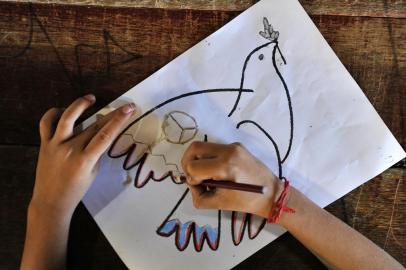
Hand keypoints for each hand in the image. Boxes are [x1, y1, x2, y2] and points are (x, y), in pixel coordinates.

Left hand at [30, 94, 135, 218]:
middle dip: (110, 114)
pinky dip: (53, 113)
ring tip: (91, 98)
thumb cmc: (76, 190)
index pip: (105, 135)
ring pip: (66, 118)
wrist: (51, 202)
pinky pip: (46, 123)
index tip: (128, 109)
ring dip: (80, 105)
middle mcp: (70, 150)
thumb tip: (101, 133)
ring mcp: (55, 145)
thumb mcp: (93, 173)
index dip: (118, 120)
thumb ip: (96, 153)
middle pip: (93, 126)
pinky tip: (63, 110)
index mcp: (85, 160)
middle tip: (122, 106)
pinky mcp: (44, 144)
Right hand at [181, 142, 282, 217]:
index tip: (199, 186)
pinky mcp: (236, 145)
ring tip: (205, 174)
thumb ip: (198, 195)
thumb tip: (191, 183)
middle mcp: (229, 151)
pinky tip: (217, 171)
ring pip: (203, 146)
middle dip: (188, 163)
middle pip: (194, 148)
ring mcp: (233, 146)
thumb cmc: (246, 201)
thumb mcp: (218, 204)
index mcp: (225, 167)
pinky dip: (209, 158)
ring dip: (198, 160)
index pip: (194, 166)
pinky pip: (214, 148)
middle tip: (194, 176)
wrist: (271, 193)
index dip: (191, 178)